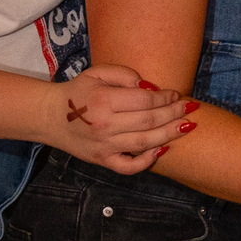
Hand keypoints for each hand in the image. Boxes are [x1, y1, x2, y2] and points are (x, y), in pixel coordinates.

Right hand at [50, 63, 187, 173]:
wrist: (50, 116)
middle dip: (174, 113)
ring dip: (169, 134)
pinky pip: (129, 167)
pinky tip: (161, 149)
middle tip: (190, 107)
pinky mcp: (103, 160)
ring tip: (187, 126)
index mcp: (103, 101)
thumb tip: (149, 87)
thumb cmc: (77, 92)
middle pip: (149, 121)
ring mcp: (105, 146)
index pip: (144, 100)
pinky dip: (147, 161)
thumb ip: (124, 74)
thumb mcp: (97, 73)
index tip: (175, 94)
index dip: (165, 97)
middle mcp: (105, 125)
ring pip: (145, 143)